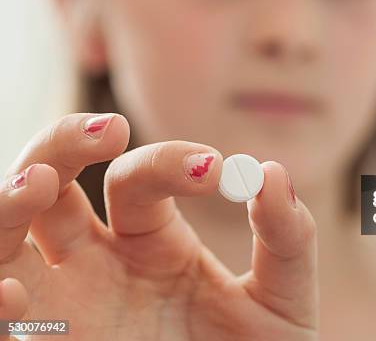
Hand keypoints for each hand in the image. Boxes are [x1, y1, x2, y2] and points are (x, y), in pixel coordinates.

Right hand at [0, 113, 317, 339]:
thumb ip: (287, 240)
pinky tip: (16, 290)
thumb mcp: (281, 303)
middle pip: (53, 182)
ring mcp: (62, 306)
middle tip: (110, 130)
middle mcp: (97, 264)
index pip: (141, 178)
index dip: (171, 161)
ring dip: (10, 200)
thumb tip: (270, 173)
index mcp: (153, 243)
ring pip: (9, 235)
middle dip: (66, 143)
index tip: (217, 171)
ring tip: (41, 182)